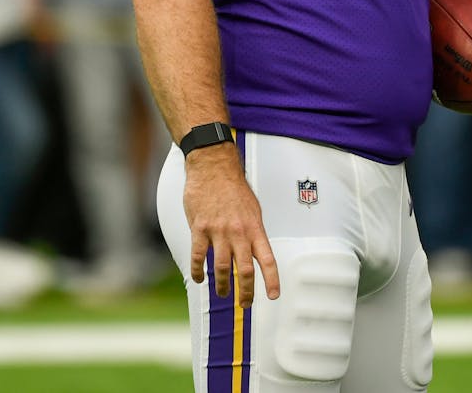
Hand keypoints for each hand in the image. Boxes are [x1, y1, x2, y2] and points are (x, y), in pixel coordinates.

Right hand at [184, 143, 280, 307]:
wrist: (213, 167)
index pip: (267, 259)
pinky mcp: (200, 229)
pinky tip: (200, 278)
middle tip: (245, 304)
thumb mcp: (252, 208)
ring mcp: (218, 231)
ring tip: (223, 293)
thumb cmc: (233, 187)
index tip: (273, 296)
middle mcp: (238, 232)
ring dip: (222, 286)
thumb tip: (255, 251)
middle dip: (245, 292)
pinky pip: (198, 257)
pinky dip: (198, 272)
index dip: (271, 280)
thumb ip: (253, 231)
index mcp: (254, 228)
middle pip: (243, 270)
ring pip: (221, 268)